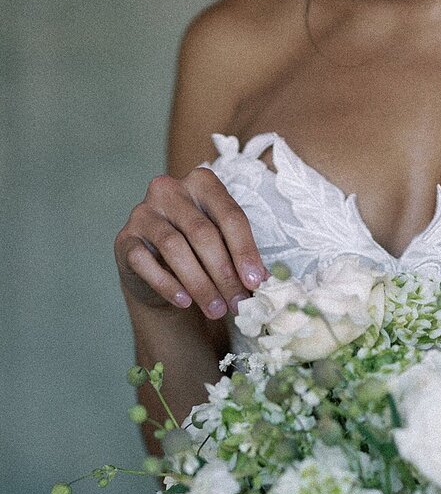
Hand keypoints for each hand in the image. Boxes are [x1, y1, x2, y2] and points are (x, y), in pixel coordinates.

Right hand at [114, 167, 266, 317]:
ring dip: (199, 284)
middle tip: (238, 303)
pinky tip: (185, 302)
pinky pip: (145, 262)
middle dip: (224, 274)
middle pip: (203, 233)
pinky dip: (167, 285)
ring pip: (174, 247)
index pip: (230, 216)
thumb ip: (240, 258)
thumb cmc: (200, 253)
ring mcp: (143, 213)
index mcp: (203, 184)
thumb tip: (263, 282)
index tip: (255, 282)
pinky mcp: (125, 239)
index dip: (245, 251)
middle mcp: (170, 191)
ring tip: (216, 309)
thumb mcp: (224, 248)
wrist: (160, 270)